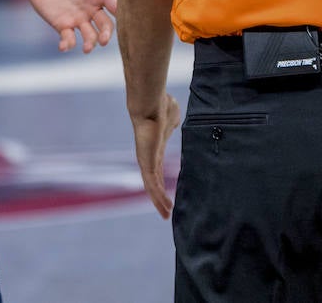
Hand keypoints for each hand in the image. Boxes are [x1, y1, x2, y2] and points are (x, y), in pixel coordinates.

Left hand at [18, 0, 117, 52]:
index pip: (116, 7)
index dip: (123, 14)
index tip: (127, 22)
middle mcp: (92, 8)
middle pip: (105, 25)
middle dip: (106, 34)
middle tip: (103, 40)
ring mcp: (78, 18)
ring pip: (90, 35)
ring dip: (90, 43)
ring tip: (87, 48)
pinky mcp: (63, 25)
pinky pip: (69, 38)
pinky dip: (68, 44)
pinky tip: (63, 46)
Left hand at [132, 92, 180, 217]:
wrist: (150, 105)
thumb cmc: (161, 107)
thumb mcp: (172, 117)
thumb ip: (173, 123)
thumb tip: (175, 121)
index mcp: (155, 148)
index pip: (158, 169)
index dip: (162, 181)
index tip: (166, 191)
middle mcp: (148, 157)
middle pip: (153, 182)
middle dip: (159, 197)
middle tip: (166, 211)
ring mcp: (146, 161)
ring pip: (151, 187)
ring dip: (158, 202)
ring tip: (166, 215)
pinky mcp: (146, 164)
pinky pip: (152, 185)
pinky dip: (158, 198)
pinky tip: (166, 208)